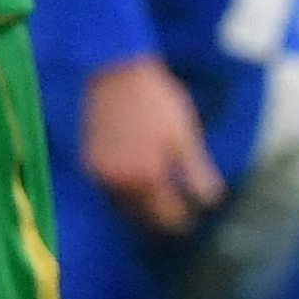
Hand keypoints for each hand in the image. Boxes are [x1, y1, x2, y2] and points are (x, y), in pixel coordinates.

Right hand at [81, 55, 223, 234]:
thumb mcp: (185, 135)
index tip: (188, 224)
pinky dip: (121, 194)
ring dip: (138, 210)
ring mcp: (100, 173)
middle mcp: (120, 181)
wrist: (116, 75)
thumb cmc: (157, 101)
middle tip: (173, 222)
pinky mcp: (88, 163)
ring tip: (155, 208)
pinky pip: (106, 190)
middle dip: (157, 219)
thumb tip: (211, 201)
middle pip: (140, 215)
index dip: (179, 221)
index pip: (165, 213)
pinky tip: (135, 188)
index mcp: (147, 175)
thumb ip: (196, 171)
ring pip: (120, 206)